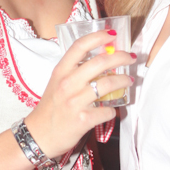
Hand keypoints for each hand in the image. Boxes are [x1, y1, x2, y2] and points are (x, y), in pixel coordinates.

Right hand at [25, 30, 134, 157]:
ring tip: (128, 80)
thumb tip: (100, 61)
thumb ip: (74, 71)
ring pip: (107, 85)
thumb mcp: (57, 83)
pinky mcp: (82, 120)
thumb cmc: (50, 107)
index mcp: (61, 71)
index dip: (98, 37)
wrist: (38, 135)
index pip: (80, 46)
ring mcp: (75, 101)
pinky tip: (113, 109)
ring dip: (123, 80)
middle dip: (121, 57)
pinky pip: (107, 111)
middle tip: (130, 58)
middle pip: (100, 62)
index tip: (112, 34)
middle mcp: (67, 83)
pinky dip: (113, 110)